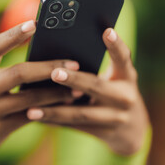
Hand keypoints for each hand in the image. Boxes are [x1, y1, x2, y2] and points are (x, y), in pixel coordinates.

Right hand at [0, 21, 78, 164]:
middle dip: (49, 67)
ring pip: (30, 98)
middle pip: (18, 72)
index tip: (35, 23)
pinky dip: (50, 109)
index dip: (13, 34)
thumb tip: (42, 59)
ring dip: (57, 92)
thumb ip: (1, 72)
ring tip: (78, 87)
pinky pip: (31, 116)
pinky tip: (65, 104)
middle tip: (73, 63)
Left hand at [27, 28, 149, 155]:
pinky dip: (53, 121)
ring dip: (54, 110)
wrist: (132, 130)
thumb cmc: (113, 93)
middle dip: (74, 80)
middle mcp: (126, 97)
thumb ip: (95, 68)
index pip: (123, 58)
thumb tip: (56, 59)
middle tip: (54, 73)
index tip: (107, 31)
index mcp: (127, 77)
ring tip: (31, 108)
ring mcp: (116, 118)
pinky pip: (73, 126)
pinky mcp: (104, 133)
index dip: (116, 45)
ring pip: (80, 113)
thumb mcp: (115, 79)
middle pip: (96, 86)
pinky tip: (34, 117)